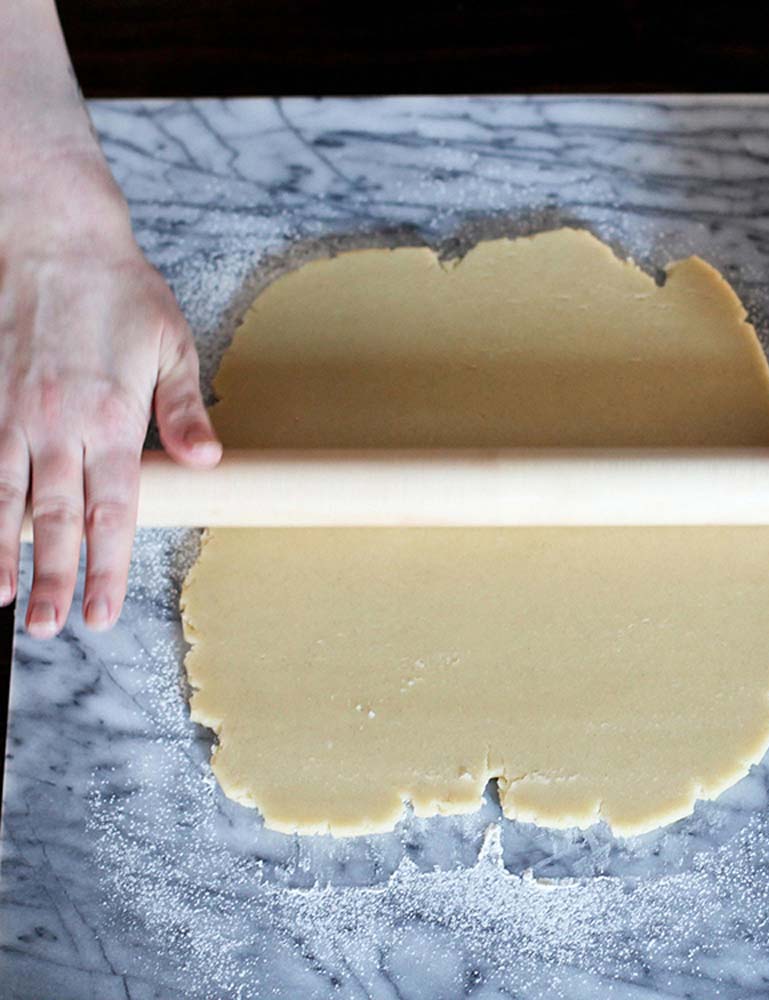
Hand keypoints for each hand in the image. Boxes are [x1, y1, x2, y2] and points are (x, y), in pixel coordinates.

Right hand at [0, 155, 220, 637]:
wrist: (55, 240)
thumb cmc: (121, 293)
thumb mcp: (172, 347)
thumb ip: (186, 412)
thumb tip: (210, 463)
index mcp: (112, 420)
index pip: (113, 511)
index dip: (109, 566)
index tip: (104, 610)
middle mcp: (59, 427)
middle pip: (56, 519)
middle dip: (58, 578)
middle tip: (55, 625)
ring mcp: (16, 415)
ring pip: (7, 500)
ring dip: (7, 555)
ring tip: (7, 600)